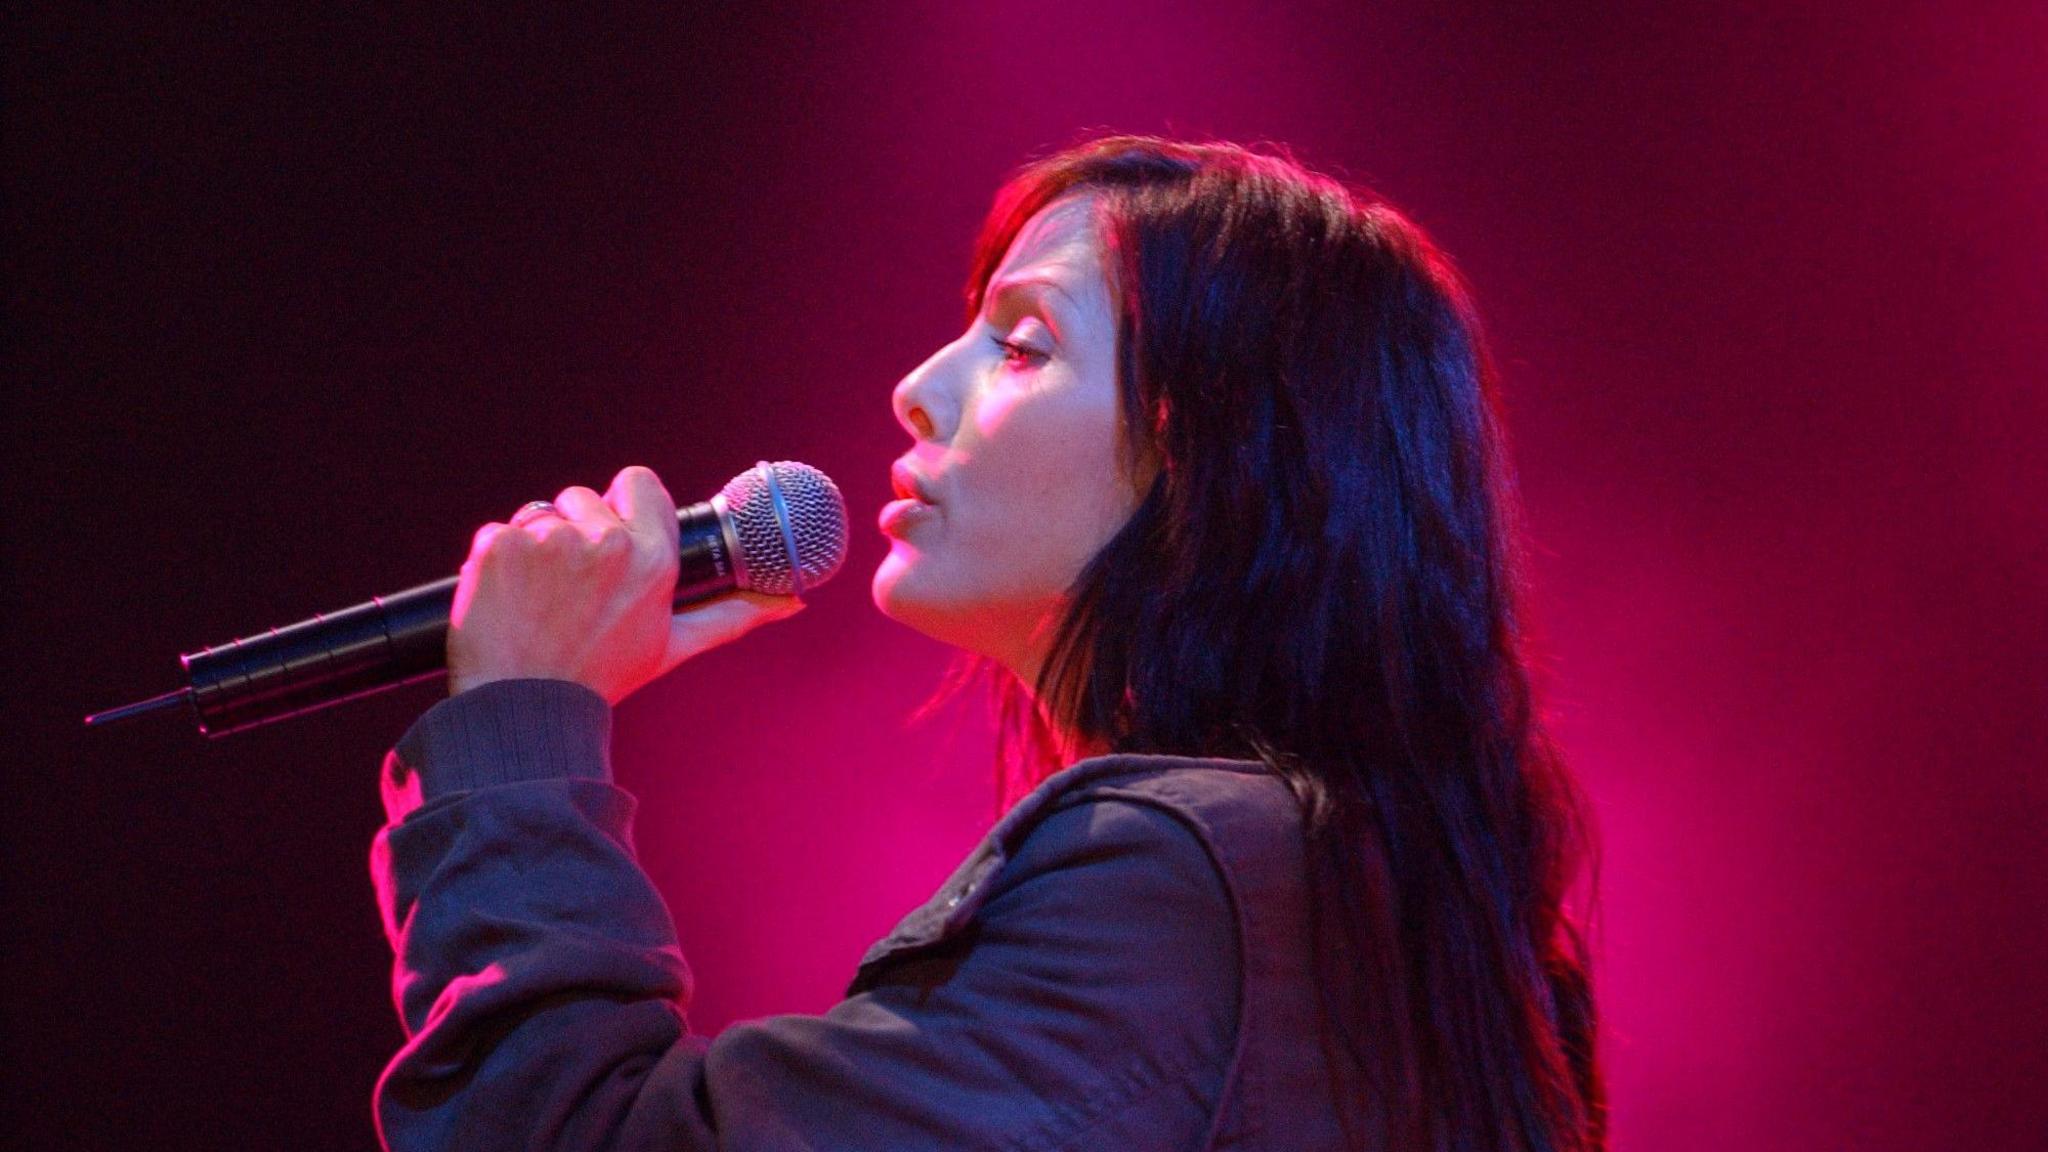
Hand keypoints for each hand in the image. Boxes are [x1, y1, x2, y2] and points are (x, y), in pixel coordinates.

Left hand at [446, 465, 805, 704]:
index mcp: (651, 559)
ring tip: (538, 598)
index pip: (638, 482)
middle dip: (576, 531)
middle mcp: (603, 542)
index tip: (613, 532)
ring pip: (539, 515)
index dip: (623, 505)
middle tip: (572, 587)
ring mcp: (547, 540)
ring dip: (535, 547)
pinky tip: (507, 599)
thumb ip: (732, 614)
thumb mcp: (672, 645)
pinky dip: (497, 561)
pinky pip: (497, 532)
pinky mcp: (498, 546)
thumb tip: (791, 603)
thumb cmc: (601, 676)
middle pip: (584, 498)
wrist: (523, 708)